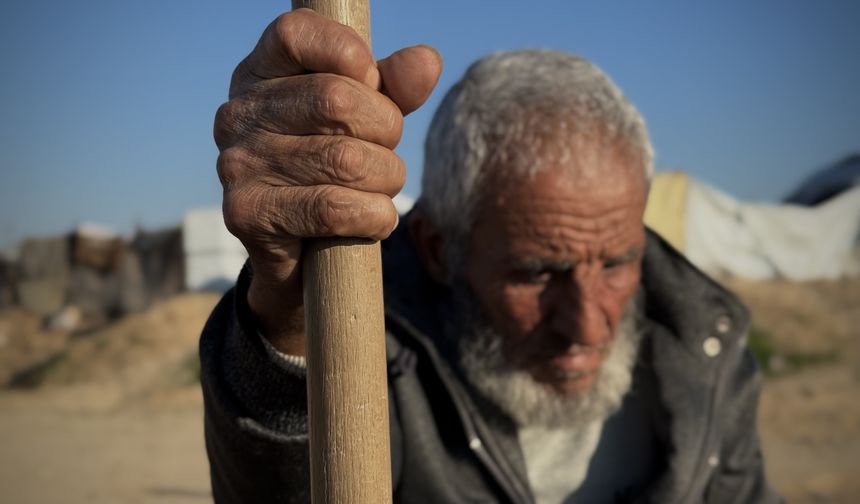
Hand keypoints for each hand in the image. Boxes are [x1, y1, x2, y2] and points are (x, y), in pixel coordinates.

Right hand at [214, 9, 441, 353]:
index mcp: (261, 73)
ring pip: (347, 160)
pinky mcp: (246, 214)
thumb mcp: (365, 121)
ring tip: (380, 189)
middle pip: (338, 100)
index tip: (371, 82)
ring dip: (386, 180)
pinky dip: (374, 217)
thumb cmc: (333, 172)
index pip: (295, 32)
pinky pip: (334, 208)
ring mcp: (236, 164)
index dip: (348, 53)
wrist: (296, 256)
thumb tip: (426, 62)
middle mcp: (238, 113)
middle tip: (386, 152)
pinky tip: (375, 220)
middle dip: (386, 131)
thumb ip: (393, 88)